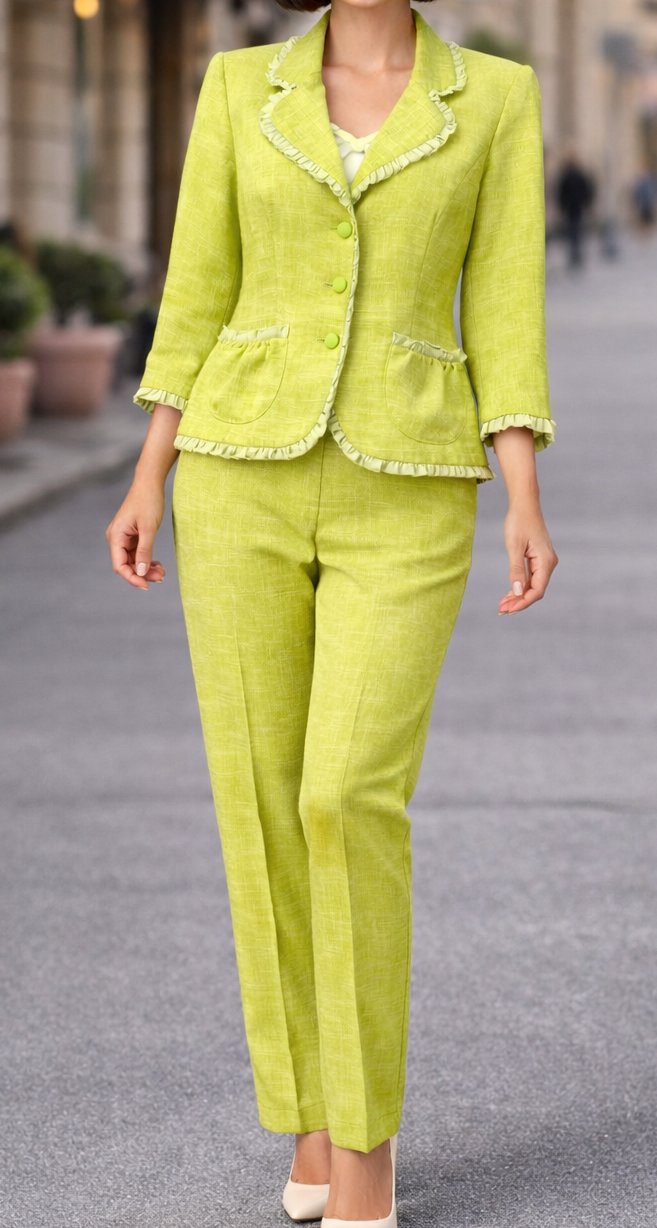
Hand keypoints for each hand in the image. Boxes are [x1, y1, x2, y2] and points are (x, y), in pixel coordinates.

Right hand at [105, 479, 166, 591]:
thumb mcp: (148, 528)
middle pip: (126, 565)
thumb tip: (142, 572)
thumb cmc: (148, 501)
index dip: (132, 578)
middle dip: (142, 574)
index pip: (119, 565)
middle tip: (161, 578)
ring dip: (146, 569)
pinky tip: (158, 564)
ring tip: (162, 572)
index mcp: (115, 536)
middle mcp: (116, 538)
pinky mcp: (132, 536)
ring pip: (133, 561)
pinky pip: (137, 554)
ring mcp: (124, 538)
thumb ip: (145, 551)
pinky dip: (147, 560)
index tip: (146, 586)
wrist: (150, 483)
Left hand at [498, 499, 557, 613]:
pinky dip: (521, 586)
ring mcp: (544, 562)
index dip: (523, 602)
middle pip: (536, 590)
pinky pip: (531, 578)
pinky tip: (510, 593)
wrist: (524, 505)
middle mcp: (548, 563)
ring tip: (502, 604)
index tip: (507, 609)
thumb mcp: (514, 546)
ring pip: (533, 585)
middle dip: (519, 602)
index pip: (537, 591)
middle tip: (501, 610)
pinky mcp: (538, 559)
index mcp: (546, 562)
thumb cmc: (519, 522)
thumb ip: (516, 570)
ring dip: (519, 596)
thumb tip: (518, 592)